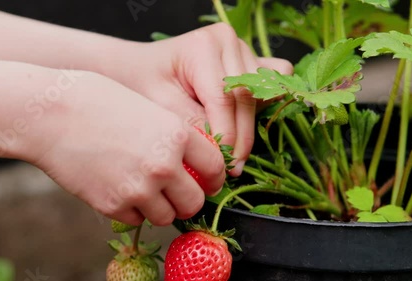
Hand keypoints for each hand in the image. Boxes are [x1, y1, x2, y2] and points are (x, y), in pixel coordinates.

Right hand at [21, 72, 224, 225]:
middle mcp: (164, 164)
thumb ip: (173, 136)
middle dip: (188, 200)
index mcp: (177, 134)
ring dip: (160, 208)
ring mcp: (138, 188)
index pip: (215, 167)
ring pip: (167, 217)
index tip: (208, 181)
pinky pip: (136, 220)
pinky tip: (119, 189)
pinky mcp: (113, 205)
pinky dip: (133, 210)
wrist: (50, 113)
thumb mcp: (147, 108)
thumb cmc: (96, 101)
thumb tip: (190, 163)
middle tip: (177, 194)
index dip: (214, 178)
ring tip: (144, 190)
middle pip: (195, 201)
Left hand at [105, 23, 292, 175]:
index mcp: (204, 45)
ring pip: (261, 95)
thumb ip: (192, 124)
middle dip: (240, 139)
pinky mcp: (250, 59)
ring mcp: (242, 48)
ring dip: (248, 125)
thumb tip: (220, 153)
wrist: (137, 66)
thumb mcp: (160, 104)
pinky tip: (240, 123)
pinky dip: (263, 104)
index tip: (222, 166)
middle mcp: (229, 41)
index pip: (224, 99)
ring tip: (227, 149)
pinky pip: (274, 81)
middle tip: (230, 169)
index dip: (227, 136)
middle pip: (247, 99)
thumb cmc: (142, 82)